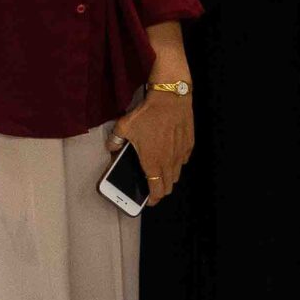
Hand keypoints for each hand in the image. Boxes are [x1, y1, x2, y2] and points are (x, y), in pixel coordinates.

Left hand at [111, 88, 193, 205]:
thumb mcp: (123, 126)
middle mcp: (169, 162)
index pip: (156, 190)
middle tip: (153, 186)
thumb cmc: (147, 114)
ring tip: (160, 170)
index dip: (152, 199)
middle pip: (168, 186)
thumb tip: (111, 147)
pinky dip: (177, 161)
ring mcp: (181, 154)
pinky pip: (183, 159)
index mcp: (152, 162)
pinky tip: (170, 153)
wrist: (170, 98)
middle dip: (160, 190)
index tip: (148, 201)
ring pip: (177, 174)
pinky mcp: (189, 144)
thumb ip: (115, 140)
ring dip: (169, 177)